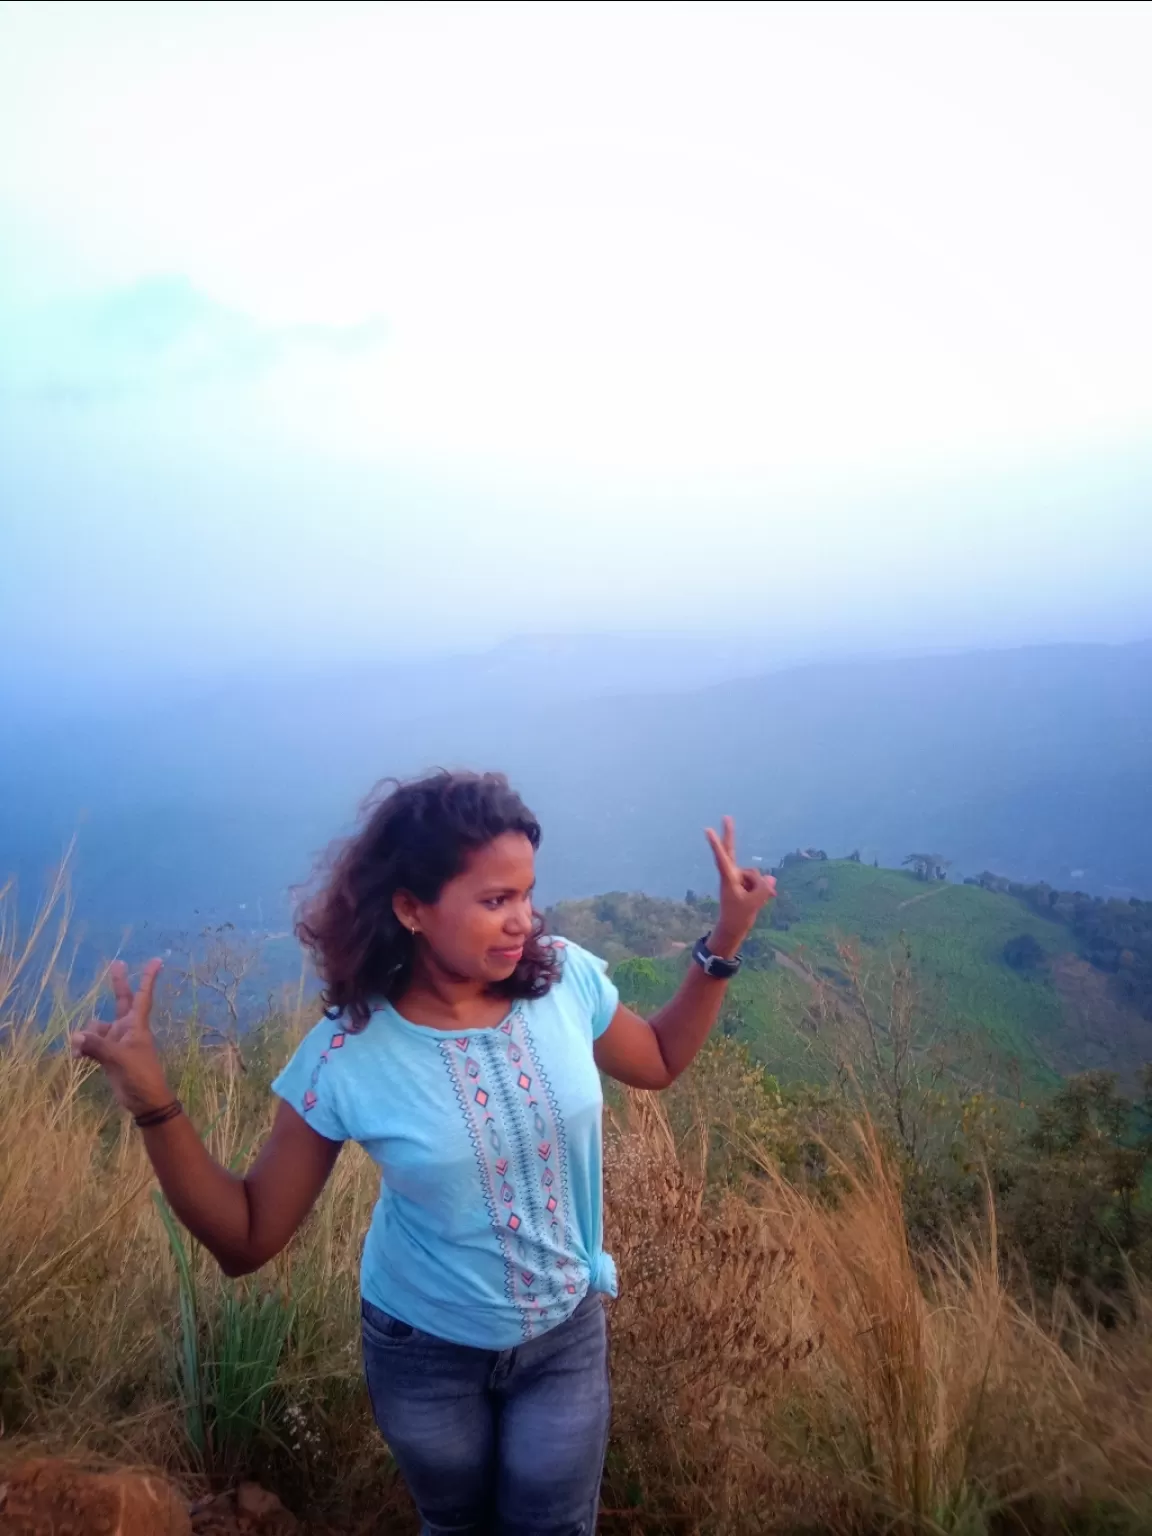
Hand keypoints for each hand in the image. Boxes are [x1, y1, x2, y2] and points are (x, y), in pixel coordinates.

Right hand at [71, 959, 171, 1117]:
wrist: (144, 1100)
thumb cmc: (140, 1075)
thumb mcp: (119, 1059)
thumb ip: (98, 1046)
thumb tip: (76, 1037)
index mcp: (137, 1025)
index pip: (143, 996)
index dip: (148, 978)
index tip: (157, 960)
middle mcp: (127, 1029)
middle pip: (121, 1001)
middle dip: (118, 984)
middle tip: (116, 963)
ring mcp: (117, 1042)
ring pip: (97, 1027)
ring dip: (86, 1034)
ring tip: (79, 1050)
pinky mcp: (108, 1055)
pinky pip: (91, 1044)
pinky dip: (83, 1048)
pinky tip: (77, 1057)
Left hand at [705, 816, 776, 957]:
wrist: (734, 928)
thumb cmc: (739, 916)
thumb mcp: (754, 903)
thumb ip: (764, 888)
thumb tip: (771, 878)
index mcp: (728, 878)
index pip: (722, 858)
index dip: (716, 844)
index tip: (707, 830)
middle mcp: (732, 874)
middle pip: (731, 850)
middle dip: (730, 834)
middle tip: (726, 817)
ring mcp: (738, 878)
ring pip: (756, 874)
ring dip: (760, 887)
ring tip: (754, 901)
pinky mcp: (745, 883)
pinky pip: (759, 881)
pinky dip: (764, 889)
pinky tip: (769, 897)